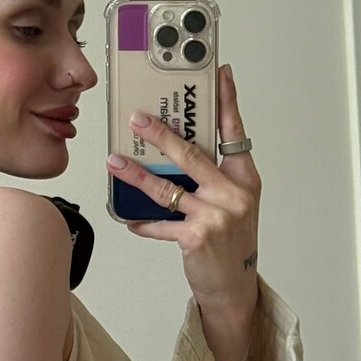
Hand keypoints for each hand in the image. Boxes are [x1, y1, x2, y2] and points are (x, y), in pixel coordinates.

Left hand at [107, 63, 259, 313]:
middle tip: (137, 119)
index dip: (226, 101)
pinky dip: (142, 222)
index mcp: (245, 178)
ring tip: (115, 162)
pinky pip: (161, 224)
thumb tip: (179, 148)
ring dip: (136, 174)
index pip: (234, 132)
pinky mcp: (196, 238)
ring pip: (167, 188)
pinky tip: (128, 218)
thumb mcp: (234, 202)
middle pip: (192, 155)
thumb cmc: (233, 241)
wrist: (235, 286)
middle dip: (161, 134)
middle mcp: (233, 193)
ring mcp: (216, 216)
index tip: (219, 74)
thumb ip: (215, 175)